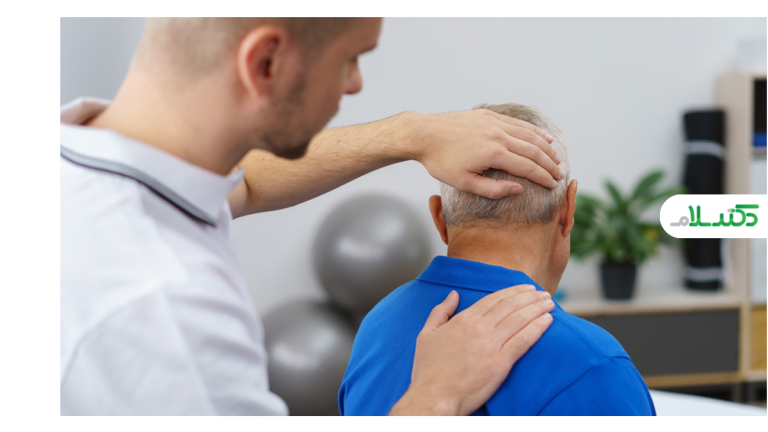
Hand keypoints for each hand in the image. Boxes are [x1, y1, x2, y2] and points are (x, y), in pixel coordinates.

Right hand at [388, 285, 554, 416]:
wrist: (434, 397)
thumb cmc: (429, 370)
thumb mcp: (426, 334)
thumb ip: (440, 312)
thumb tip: (453, 294)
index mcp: (463, 320)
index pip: (494, 299)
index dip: (513, 291)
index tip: (525, 288)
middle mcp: (479, 328)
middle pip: (510, 306)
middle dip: (529, 297)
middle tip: (543, 293)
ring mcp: (491, 345)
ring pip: (520, 319)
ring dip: (537, 308)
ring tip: (549, 302)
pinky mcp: (501, 363)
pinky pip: (524, 340)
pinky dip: (538, 328)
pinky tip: (547, 320)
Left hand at [408, 109, 563, 198]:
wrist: (423, 134)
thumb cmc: (440, 161)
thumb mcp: (464, 183)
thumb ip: (493, 189)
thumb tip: (519, 189)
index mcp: (494, 154)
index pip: (528, 167)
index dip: (543, 177)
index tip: (554, 185)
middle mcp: (498, 135)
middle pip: (533, 150)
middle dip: (549, 164)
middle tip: (560, 174)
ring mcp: (494, 122)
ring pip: (528, 135)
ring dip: (545, 147)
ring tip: (556, 159)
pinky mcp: (488, 115)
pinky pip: (517, 124)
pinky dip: (533, 132)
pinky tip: (542, 138)